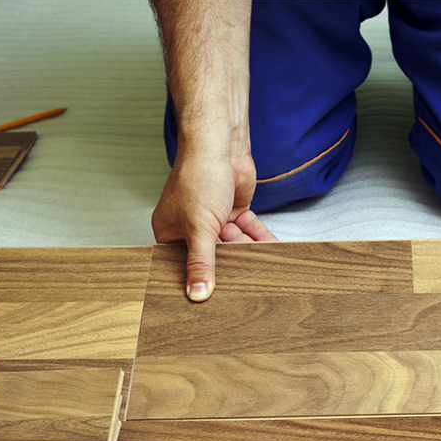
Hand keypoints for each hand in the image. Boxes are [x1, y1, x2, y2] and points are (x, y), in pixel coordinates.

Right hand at [151, 147, 275, 301]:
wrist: (221, 145)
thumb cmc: (198, 176)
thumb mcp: (199, 227)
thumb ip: (200, 262)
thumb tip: (197, 294)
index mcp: (170, 232)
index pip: (183, 264)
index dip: (199, 277)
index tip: (214, 294)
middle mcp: (190, 227)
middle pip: (212, 256)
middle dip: (230, 264)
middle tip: (244, 279)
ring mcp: (213, 220)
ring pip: (234, 245)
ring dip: (247, 250)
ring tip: (260, 262)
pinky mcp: (234, 213)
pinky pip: (248, 232)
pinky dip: (259, 237)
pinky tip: (270, 246)